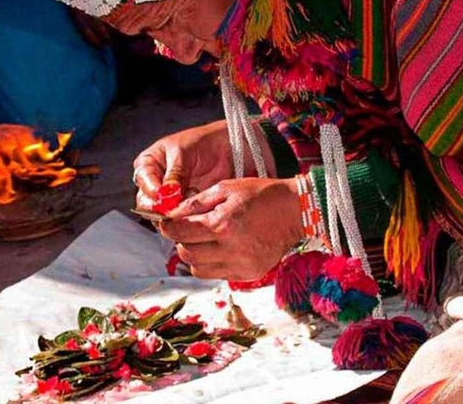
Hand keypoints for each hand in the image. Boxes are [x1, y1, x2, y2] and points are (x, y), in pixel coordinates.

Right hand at [133, 121, 274, 209]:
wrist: (229, 148)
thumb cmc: (204, 143)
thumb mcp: (183, 153)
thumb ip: (173, 174)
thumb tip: (165, 195)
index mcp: (148, 164)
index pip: (143, 182)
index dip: (152, 192)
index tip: (164, 197)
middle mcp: (154, 182)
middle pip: (147, 203)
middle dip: (162, 207)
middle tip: (177, 207)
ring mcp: (169, 197)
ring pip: (162, 214)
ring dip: (176, 213)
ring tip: (193, 202)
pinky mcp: (184, 208)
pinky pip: (180, 218)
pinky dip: (188, 217)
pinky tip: (200, 208)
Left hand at [160, 178, 303, 279]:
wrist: (296, 211)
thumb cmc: (262, 194)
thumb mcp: (226, 188)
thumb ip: (196, 203)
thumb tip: (171, 214)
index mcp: (222, 224)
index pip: (179, 232)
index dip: (168, 226)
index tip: (166, 222)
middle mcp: (230, 248)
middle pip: (186, 253)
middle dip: (180, 240)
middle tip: (187, 230)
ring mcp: (240, 264)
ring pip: (198, 269)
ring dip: (194, 255)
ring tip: (204, 240)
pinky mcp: (248, 274)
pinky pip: (216, 274)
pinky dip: (211, 263)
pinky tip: (220, 249)